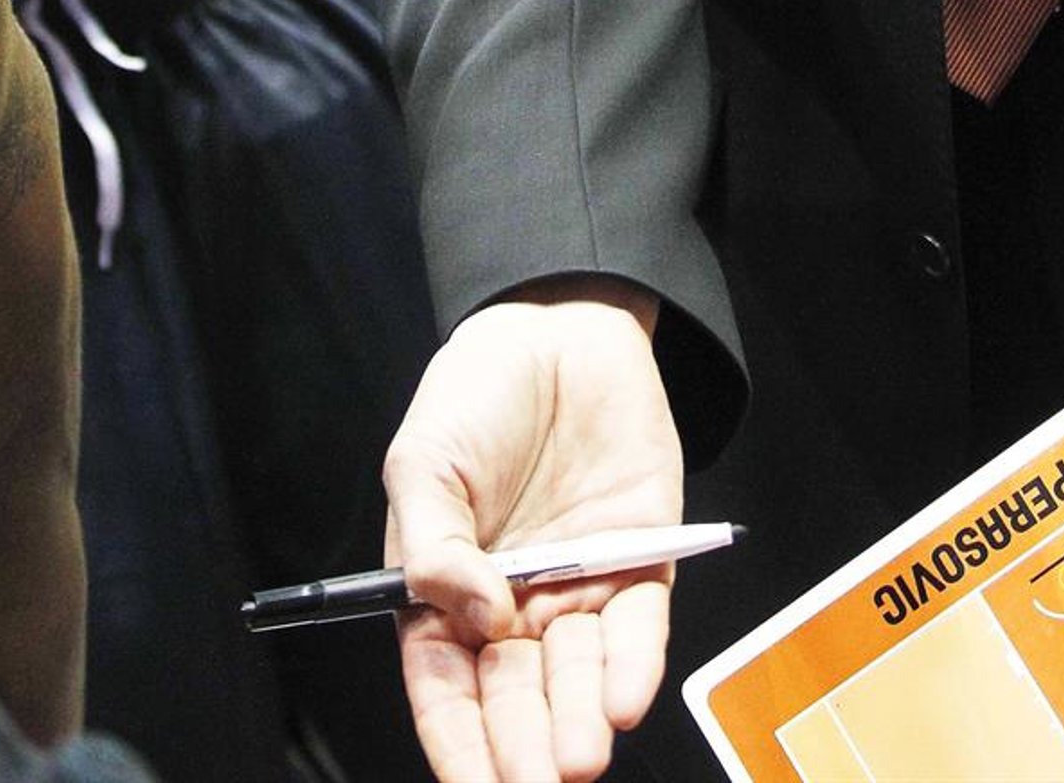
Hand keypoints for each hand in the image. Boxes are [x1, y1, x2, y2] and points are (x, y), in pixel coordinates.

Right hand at [384, 277, 684, 782]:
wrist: (557, 324)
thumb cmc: (475, 395)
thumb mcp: (423, 461)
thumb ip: (433, 545)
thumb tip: (476, 619)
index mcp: (449, 598)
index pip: (449, 692)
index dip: (459, 744)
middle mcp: (515, 610)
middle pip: (517, 701)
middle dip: (526, 752)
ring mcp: (579, 590)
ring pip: (580, 679)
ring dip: (580, 723)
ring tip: (581, 758)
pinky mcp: (640, 561)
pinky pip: (637, 627)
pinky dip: (633, 665)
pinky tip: (626, 700)